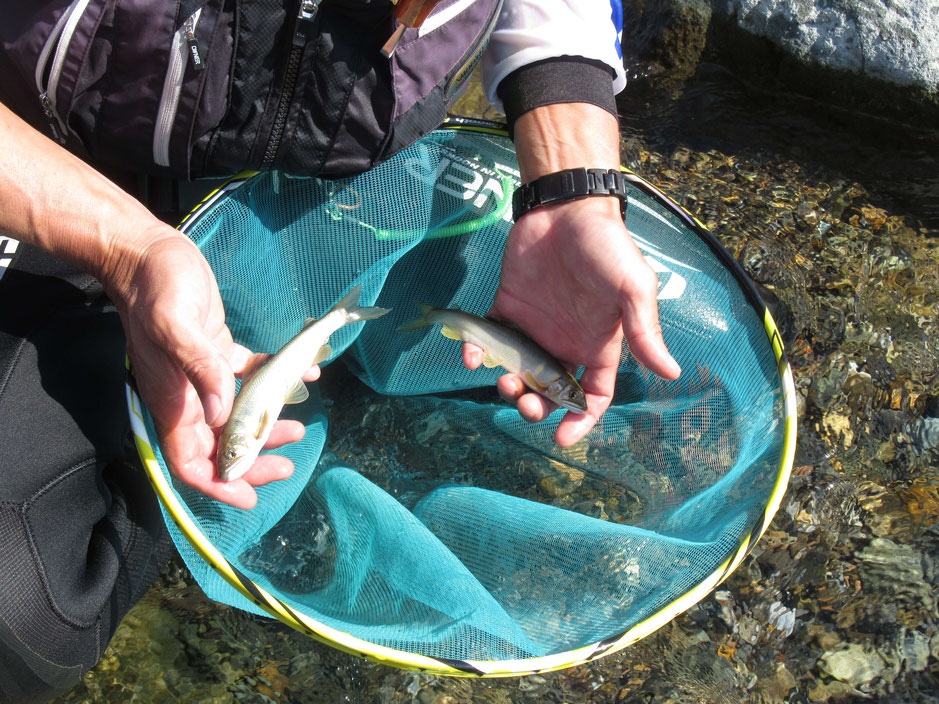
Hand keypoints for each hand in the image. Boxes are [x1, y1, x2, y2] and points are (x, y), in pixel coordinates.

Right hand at [115, 233, 316, 508]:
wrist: (149, 253)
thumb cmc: (157, 290)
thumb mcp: (177, 328)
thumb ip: (201, 371)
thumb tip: (220, 414)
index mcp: (173, 401)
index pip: (190, 462)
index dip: (218, 484)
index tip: (249, 498)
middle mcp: (187, 396)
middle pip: (219, 446)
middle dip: (253, 460)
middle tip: (288, 464)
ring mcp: (202, 376)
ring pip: (236, 417)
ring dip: (266, 425)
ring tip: (299, 426)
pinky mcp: (216, 352)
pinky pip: (248, 377)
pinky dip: (273, 381)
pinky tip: (304, 374)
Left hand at [463, 196, 679, 445]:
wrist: (566, 207)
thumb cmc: (606, 247)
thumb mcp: (633, 288)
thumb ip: (645, 331)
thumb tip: (671, 374)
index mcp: (598, 346)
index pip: (593, 396)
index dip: (580, 420)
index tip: (563, 438)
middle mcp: (565, 343)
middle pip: (550, 392)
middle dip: (537, 407)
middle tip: (526, 403)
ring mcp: (535, 328)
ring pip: (518, 372)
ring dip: (509, 385)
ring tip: (504, 380)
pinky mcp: (507, 308)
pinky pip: (489, 341)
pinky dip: (478, 352)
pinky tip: (474, 355)